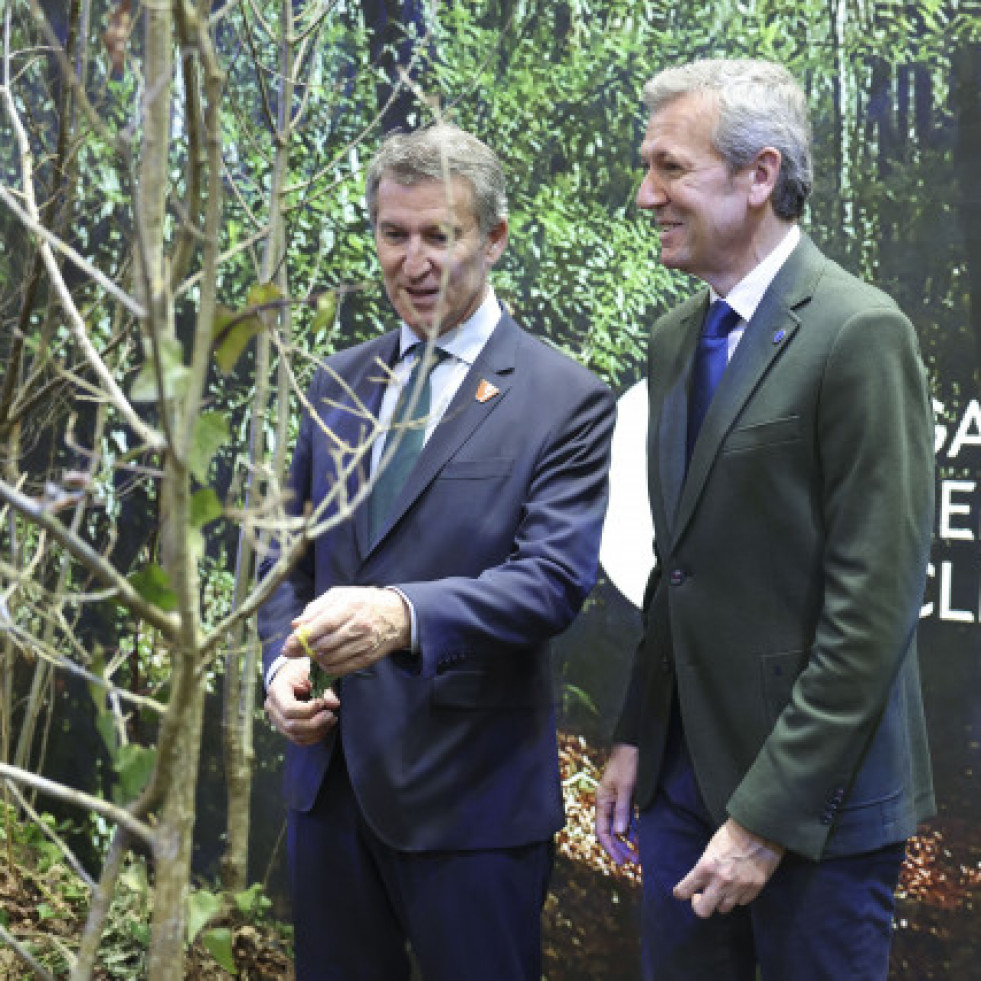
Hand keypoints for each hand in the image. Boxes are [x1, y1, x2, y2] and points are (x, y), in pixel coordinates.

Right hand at [264, 657, 339, 745]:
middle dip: (314, 723)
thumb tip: (335, 704)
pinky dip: (314, 737)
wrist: (292, 672)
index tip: (321, 702)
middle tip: (330, 714)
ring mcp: (276, 719)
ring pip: (295, 735)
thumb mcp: (313, 673)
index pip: (289, 709)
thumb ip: (323, 688)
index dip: (308, 710)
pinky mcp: (284, 727)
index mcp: (276, 690)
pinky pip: (298, 739)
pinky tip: (325, 726)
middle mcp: (272, 707)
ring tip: (331, 719)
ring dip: (316, 731)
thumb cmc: (302, 671)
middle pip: (291, 725)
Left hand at [282, 586, 410, 677]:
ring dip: (315, 658)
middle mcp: (359, 625)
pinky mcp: (367, 657)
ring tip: (311, 652)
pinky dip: (328, 667)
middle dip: (304, 650)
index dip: (303, 636)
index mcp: (351, 606)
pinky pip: (341, 668)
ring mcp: (364, 643)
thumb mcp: (341, 595)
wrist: (397, 616)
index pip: (323, 624)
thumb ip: (316, 607)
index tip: (288, 643)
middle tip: (293, 651)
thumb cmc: (364, 602)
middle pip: (325, 644)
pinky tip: (324, 660)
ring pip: (331, 658)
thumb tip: (296, 624)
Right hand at [594, 743, 639, 864]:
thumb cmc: (627, 762)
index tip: (621, 862)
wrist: (636, 744)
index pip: (602, 831)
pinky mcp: (629, 797)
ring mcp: (619, 800)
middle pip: (612, 831)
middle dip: (621, 847)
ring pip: (621, 826)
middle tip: (634, 862)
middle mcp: (609, 802)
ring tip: (640, 854)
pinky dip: (635, 829)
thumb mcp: (625, 786)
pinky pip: (630, 818)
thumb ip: (622, 809)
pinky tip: (642, 838)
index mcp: (602, 800)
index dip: (611, 848)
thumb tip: (619, 833)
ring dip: (629, 840)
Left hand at [674, 817, 783, 917]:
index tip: (682, 893)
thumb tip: (700, 882)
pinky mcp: (754, 890)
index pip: (684, 891)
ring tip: (722, 890)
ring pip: (723, 909)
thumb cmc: (732, 835)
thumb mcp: (711, 848)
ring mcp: (738, 888)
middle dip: (699, 905)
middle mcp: (720, 882)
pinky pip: (741, 902)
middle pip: (702, 911)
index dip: (680, 893)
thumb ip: (704, 867)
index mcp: (706, 867)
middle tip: (701, 897)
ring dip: (720, 901)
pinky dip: (737, 897)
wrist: (759, 831)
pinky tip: (738, 886)